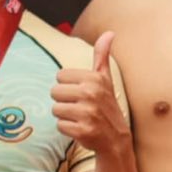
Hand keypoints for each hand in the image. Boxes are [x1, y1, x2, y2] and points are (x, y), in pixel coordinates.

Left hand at [52, 31, 128, 154]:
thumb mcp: (105, 79)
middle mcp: (91, 93)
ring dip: (65, 116)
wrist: (116, 139)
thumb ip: (102, 56)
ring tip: (81, 118)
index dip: (68, 87)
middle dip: (64, 101)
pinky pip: (59, 125)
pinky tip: (81, 128)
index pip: (60, 76)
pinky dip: (67, 129)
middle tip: (80, 107)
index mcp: (94, 78)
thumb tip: (109, 33)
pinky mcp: (82, 130)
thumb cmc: (106, 106)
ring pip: (55, 109)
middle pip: (54, 92)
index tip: (82, 94)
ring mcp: (87, 113)